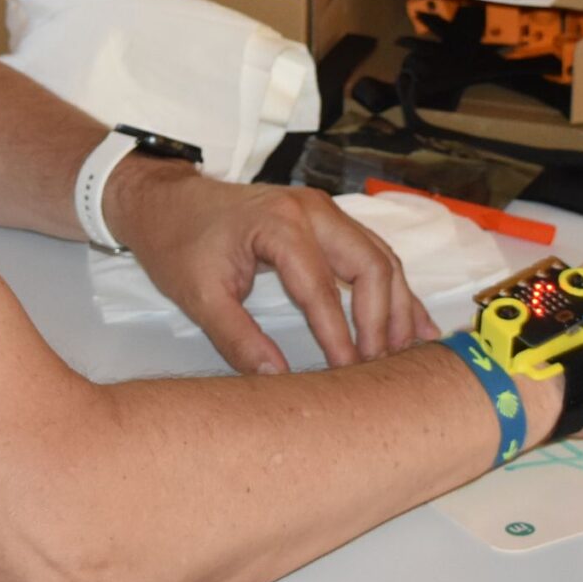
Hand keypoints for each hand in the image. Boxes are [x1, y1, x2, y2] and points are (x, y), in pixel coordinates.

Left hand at [107, 163, 439, 375]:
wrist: (168, 201)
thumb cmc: (179, 244)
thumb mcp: (199, 297)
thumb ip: (238, 340)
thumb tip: (278, 380)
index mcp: (280, 225)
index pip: (321, 289)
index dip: (339, 336)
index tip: (349, 374)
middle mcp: (313, 210)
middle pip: (370, 265)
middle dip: (382, 319)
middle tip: (381, 366)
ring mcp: (325, 211)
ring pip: (381, 257)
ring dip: (397, 305)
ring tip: (407, 352)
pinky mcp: (329, 221)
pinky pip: (373, 252)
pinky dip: (394, 289)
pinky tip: (415, 323)